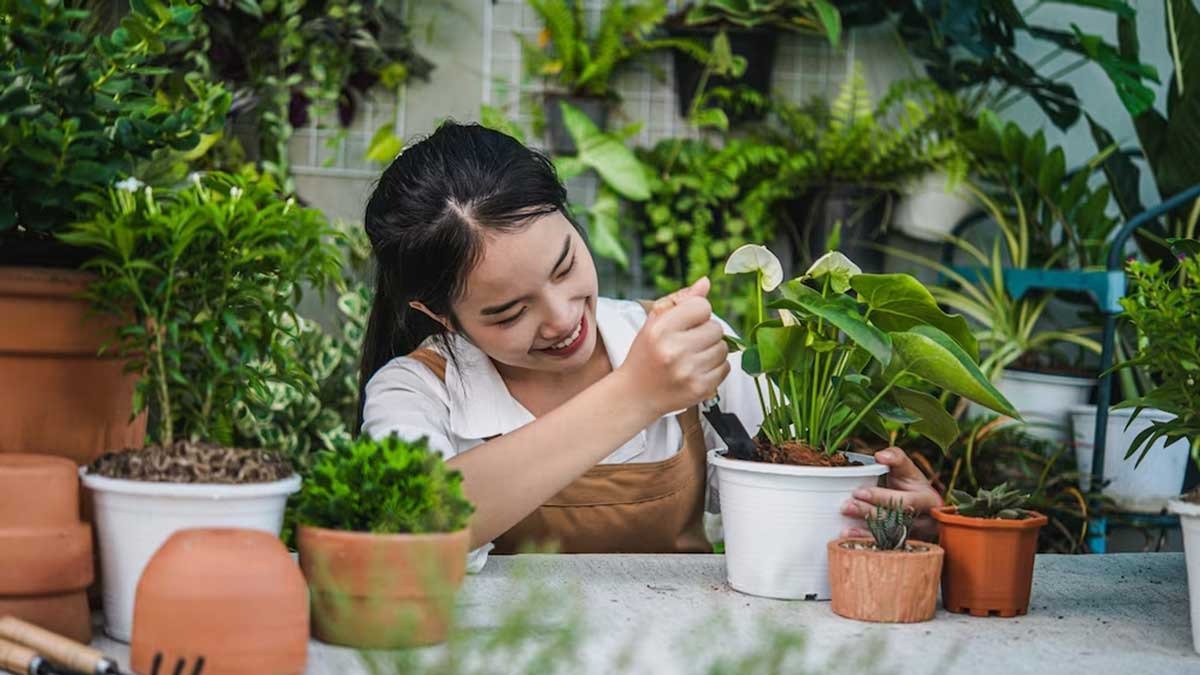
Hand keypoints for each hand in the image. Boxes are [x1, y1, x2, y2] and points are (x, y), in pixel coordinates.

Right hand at [619, 277, 729, 416]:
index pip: (702, 306)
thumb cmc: (646, 354)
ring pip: (723, 349)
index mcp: (660, 329)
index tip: (686, 323)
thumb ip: (680, 300)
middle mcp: (674, 350)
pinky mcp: (700, 389)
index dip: (697, 313)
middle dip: (706, 333)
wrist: (635, 394)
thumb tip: (705, 282)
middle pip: (716, 328)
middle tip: (688, 342)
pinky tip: (697, 370)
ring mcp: (688, 371)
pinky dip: (715, 368)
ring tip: (692, 357)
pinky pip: (725, 368)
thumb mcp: (654, 322)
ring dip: (712, 350)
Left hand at [840, 447, 942, 541]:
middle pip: (895, 520)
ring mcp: (915, 536)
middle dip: (869, 513)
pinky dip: (864, 541)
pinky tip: (849, 536)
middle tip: (847, 506)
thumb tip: (881, 456)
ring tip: (845, 526)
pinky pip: (883, 546)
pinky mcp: (903, 545)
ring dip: (865, 531)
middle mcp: (924, 521)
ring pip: (889, 536)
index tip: (860, 492)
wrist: (920, 508)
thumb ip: (896, 458)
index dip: (882, 497)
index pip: (905, 500)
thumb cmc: (912, 485)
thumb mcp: (909, 469)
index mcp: (928, 501)